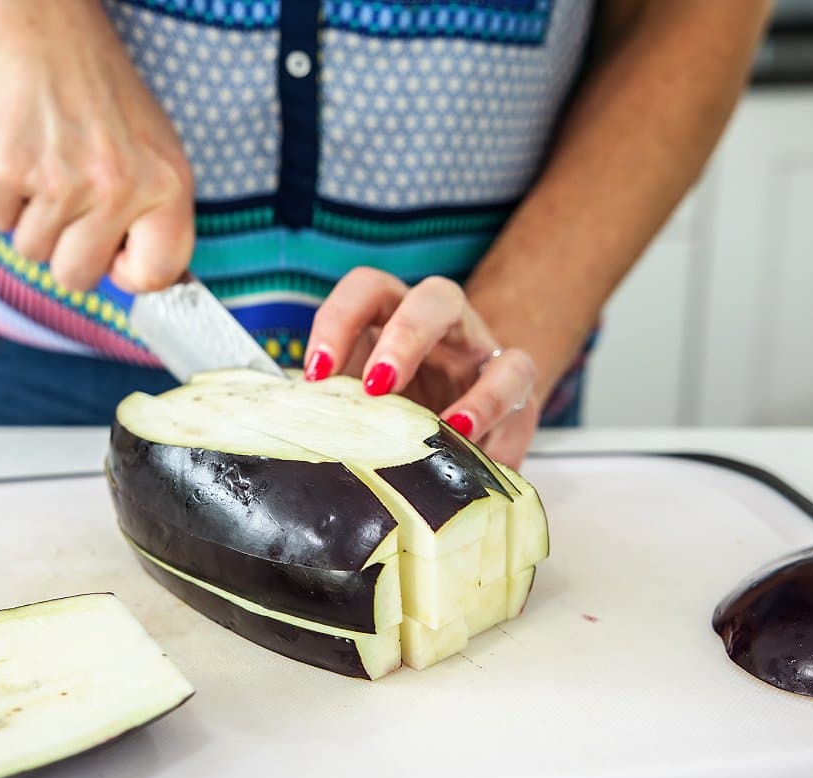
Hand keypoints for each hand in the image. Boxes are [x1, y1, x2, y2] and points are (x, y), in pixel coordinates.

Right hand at [0, 0, 193, 292]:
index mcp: (168, 186)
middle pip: (78, 278)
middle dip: (67, 250)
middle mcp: (119, 188)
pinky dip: (2, 197)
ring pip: (33, 252)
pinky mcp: (9, 170)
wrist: (45, 37)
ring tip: (50, 168)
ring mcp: (61, 182)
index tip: (117, 252)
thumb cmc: (104, 103)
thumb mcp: (156, 155)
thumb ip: (156, 219)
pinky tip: (23, 157)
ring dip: (33, 220)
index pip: (157, 276)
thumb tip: (145, 284)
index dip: (129, 272)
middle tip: (72, 202)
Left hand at [304, 267, 540, 468]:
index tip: (315, 374)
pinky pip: (518, 388)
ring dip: (476, 393)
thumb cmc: (396, 402)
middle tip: (378, 386)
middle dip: (405, 337)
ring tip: (449, 428)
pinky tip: (474, 450)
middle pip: (433, 298)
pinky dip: (498, 418)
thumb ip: (336, 404)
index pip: (366, 291)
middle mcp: (445, 324)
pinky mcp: (520, 395)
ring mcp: (485, 355)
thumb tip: (292, 429)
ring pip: (505, 356)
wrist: (461, 412)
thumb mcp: (361, 399)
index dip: (338, 321)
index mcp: (393, 314)